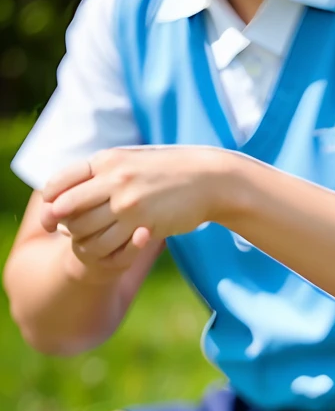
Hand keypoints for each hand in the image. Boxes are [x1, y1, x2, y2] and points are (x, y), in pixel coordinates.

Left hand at [41, 147, 236, 274]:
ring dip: (83, 240)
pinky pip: (111, 245)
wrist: (209, 180)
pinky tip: (109, 247)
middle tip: (66, 231)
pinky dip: (104, 250)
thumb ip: (101, 173)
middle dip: (61, 223)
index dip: (50, 199)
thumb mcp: (130, 160)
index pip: (60, 182)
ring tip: (90, 241)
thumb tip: (69, 193)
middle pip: (67, 209)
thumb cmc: (168, 171)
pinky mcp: (145, 225)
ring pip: (86, 231)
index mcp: (106, 161)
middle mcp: (113, 180)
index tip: (51, 209)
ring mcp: (128, 204)